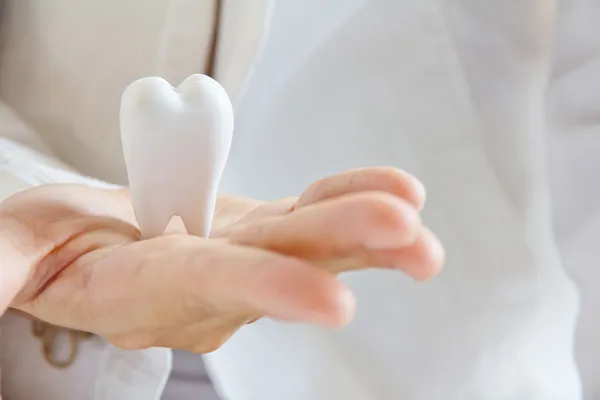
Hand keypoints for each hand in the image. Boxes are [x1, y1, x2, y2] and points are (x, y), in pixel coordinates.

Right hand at [0, 167, 443, 352]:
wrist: (101, 238)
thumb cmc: (54, 242)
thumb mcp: (17, 249)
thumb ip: (7, 268)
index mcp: (146, 288)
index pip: (211, 286)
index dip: (268, 288)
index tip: (331, 302)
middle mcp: (209, 284)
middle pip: (281, 261)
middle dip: (342, 247)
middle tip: (407, 236)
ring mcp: (245, 255)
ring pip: (311, 239)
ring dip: (368, 228)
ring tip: (418, 220)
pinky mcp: (263, 229)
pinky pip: (313, 212)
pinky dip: (353, 198)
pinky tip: (399, 192)